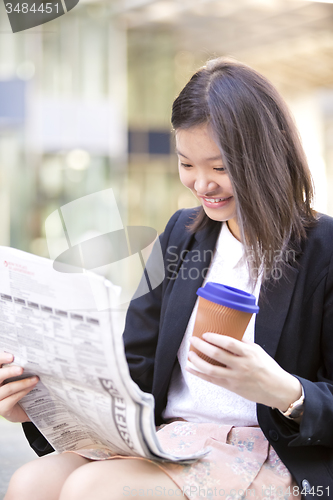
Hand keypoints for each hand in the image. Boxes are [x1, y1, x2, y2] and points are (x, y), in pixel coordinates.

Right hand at [0, 351, 38, 422]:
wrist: (18, 410)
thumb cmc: (16, 389)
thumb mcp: (14, 376)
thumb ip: (16, 367)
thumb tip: (28, 356)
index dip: (1, 358)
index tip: (11, 356)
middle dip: (9, 372)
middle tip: (21, 369)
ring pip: (8, 388)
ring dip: (23, 382)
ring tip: (35, 378)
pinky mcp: (1, 409)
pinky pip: (13, 398)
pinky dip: (24, 391)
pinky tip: (32, 386)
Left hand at [187, 333, 301, 411]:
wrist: (277, 389)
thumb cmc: (268, 368)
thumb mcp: (258, 351)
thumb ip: (243, 343)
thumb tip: (229, 334)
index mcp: (248, 353)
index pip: (229, 343)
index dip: (215, 338)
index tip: (205, 334)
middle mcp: (241, 365)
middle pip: (216, 355)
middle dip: (202, 346)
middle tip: (193, 340)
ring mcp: (235, 377)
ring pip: (211, 369)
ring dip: (197, 361)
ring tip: (190, 354)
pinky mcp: (231, 387)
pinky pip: (212, 380)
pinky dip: (199, 374)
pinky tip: (191, 368)